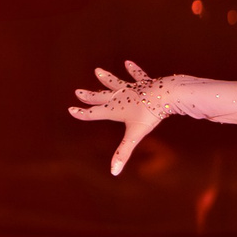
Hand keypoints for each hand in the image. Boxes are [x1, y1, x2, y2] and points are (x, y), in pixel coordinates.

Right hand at [70, 60, 172, 176]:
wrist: (165, 95)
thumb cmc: (149, 115)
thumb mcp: (135, 136)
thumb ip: (123, 153)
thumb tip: (113, 173)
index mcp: (114, 109)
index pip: (94, 113)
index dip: (82, 113)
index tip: (71, 110)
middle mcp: (120, 96)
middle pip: (101, 97)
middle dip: (89, 96)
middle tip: (78, 92)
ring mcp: (132, 88)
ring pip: (116, 83)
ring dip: (106, 78)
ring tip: (98, 71)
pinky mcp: (145, 82)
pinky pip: (137, 75)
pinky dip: (133, 70)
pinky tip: (128, 63)